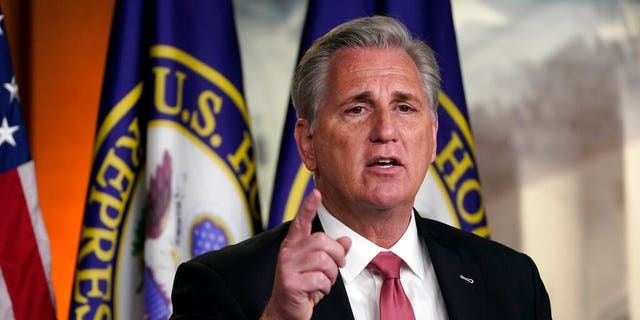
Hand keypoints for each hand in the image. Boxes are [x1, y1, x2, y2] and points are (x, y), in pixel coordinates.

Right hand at [262, 190, 351, 319]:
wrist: (285, 311)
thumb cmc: (302, 287)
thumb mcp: (317, 267)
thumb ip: (330, 252)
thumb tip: (346, 241)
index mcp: (293, 245)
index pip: (301, 221)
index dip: (309, 207)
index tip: (316, 192)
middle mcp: (287, 252)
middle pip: (321, 242)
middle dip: (336, 255)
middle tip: (337, 267)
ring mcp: (287, 267)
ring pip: (323, 261)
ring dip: (331, 274)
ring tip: (324, 282)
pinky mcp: (290, 283)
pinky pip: (320, 279)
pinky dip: (325, 287)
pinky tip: (316, 291)